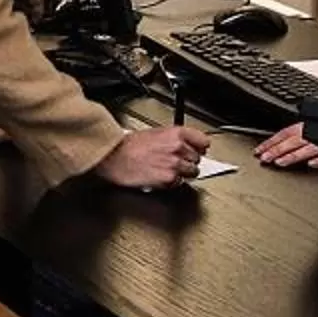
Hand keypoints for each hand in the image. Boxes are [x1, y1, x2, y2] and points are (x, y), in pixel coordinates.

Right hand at [93, 124, 212, 190]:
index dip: (199, 148)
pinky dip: (172, 183)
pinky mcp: (169, 179)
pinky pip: (179, 183)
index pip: (203, 141)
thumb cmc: (127, 146)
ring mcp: (175, 164)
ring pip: (192, 172)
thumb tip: (184, 145)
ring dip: (182, 174)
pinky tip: (160, 177)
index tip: (197, 151)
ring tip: (167, 171)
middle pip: (198, 159)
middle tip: (175, 163)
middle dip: (188, 162)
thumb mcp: (154, 133)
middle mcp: (178, 148)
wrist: (114, 158)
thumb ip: (173, 139)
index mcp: (176, 133)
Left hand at [254, 124, 317, 170]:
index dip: (272, 141)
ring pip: (310, 148)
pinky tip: (313, 164)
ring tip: (280, 162)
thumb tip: (289, 148)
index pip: (287, 132)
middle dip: (277, 149)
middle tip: (263, 159)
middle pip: (294, 140)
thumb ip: (307, 137)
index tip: (259, 150)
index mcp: (311, 125)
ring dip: (293, 155)